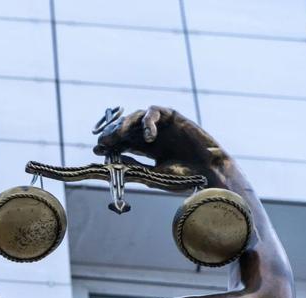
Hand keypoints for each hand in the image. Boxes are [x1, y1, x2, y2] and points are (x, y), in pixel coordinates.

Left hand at [93, 106, 229, 187]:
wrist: (207, 173)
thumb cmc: (182, 177)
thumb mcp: (151, 174)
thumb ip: (133, 167)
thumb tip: (112, 161)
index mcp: (146, 149)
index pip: (122, 142)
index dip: (109, 144)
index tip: (97, 150)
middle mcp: (152, 135)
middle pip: (126, 128)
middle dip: (112, 133)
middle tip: (103, 141)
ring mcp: (162, 125)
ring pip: (136, 117)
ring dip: (124, 125)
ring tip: (117, 136)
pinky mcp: (173, 116)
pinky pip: (154, 112)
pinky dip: (148, 122)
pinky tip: (149, 137)